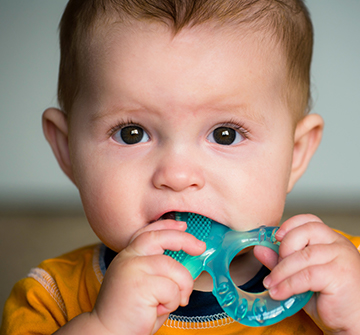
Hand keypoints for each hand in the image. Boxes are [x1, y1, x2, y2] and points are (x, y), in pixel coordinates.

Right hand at [91, 219, 205, 334]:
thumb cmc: (131, 313)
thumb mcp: (145, 285)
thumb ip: (160, 271)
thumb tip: (188, 262)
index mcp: (128, 256)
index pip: (148, 232)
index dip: (166, 226)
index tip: (183, 226)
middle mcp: (128, 258)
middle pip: (160, 238)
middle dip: (184, 240)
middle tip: (200, 247)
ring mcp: (132, 269)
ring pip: (173, 268)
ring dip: (181, 287)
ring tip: (170, 302)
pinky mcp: (140, 285)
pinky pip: (172, 289)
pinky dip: (172, 302)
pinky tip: (158, 310)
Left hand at [255, 214, 359, 334]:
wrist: (352, 322)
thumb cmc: (329, 298)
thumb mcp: (301, 276)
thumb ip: (281, 261)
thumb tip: (259, 249)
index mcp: (331, 240)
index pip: (310, 220)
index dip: (290, 224)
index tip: (275, 237)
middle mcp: (339, 245)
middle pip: (306, 232)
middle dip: (284, 248)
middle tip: (274, 268)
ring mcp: (342, 258)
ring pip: (303, 256)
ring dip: (281, 271)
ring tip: (270, 284)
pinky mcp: (339, 275)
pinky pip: (306, 275)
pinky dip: (288, 284)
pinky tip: (278, 293)